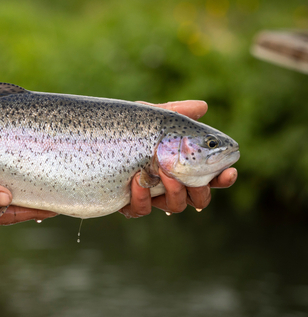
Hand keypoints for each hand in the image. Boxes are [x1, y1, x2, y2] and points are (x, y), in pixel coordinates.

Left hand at [119, 100, 237, 217]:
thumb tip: (203, 106)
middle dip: (201, 190)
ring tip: (163, 171)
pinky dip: (142, 197)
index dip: (223, 177)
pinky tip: (137, 179)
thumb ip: (174, 113)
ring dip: (174, 191)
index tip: (230, 171)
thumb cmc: (123, 129)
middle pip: (198, 197)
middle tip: (194, 178)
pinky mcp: (128, 203)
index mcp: (180, 162)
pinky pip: (142, 209)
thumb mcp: (148, 117)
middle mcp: (168, 182)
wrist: (86, 142)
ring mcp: (150, 194)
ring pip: (175, 205)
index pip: (210, 175)